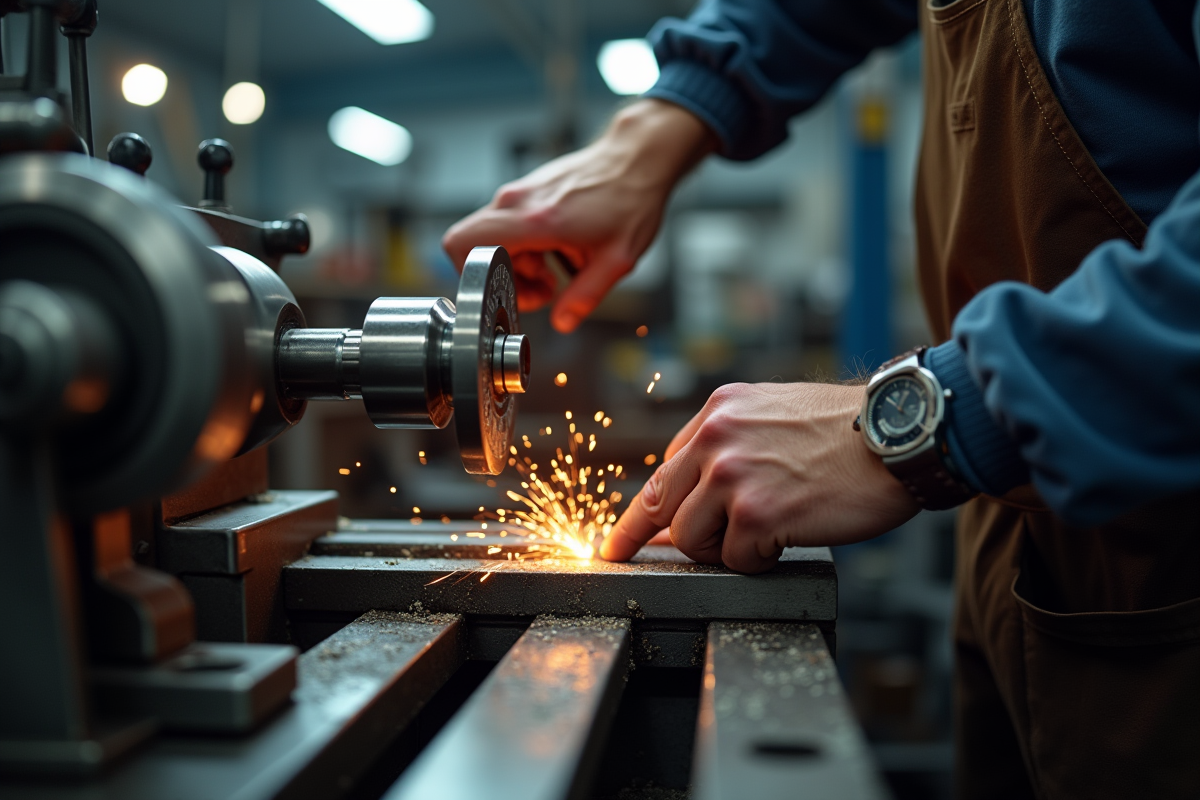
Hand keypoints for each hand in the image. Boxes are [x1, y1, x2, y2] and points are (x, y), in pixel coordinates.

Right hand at [442, 100, 714, 332]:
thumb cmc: (630, 201)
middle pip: (476, 248)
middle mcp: (517, 201)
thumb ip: (585, 296)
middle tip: (542, 289)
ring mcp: (520, 192)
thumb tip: (562, 322)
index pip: (464, 244)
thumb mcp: (616, 260)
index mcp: (534, 220)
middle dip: (504, 279)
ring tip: (557, 272)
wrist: (637, 158)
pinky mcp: (528, 191)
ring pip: (494, 240)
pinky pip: (511, 227)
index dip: (476, 279)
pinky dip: (529, 248)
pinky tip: (562, 251)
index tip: (511, 295)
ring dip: (521, 265)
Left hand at [599, 382, 919, 572]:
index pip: (662, 472)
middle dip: (676, 539)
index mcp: (718, 412)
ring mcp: (732, 475)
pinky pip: (735, 560)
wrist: (900, 436)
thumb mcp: (774, 414)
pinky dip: (761, 560)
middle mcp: (716, 437)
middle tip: (693, 547)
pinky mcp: (756, 513)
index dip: (641, 516)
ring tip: (771, 529)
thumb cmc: (849, 432)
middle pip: (664, 510)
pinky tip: (791, 535)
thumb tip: (693, 494)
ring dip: (728, 549)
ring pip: (691, 540)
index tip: (615, 545)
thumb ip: (729, 444)